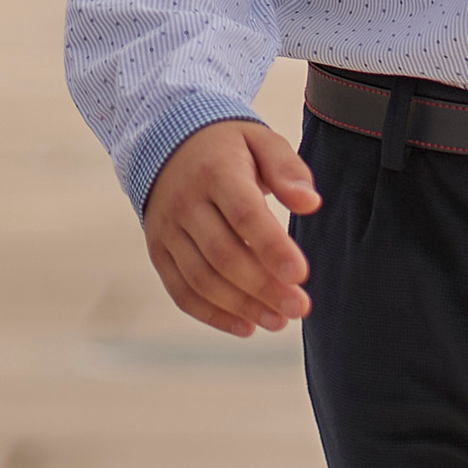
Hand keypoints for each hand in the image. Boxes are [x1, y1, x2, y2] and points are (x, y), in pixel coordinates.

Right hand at [143, 119, 320, 339]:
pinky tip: (245, 326)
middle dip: (263, 287)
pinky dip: (212, 314)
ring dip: (241, 306)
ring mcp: (166, 229)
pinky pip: (181, 291)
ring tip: (278, 321)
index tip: (302, 275)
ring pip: (201, 278)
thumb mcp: (261, 141)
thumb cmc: (229, 147)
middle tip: (299, 307)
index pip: (244, 215)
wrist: (167, 143)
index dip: (272, 248)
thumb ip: (287, 169)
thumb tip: (310, 203)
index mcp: (215, 171)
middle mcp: (185, 202)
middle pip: (223, 254)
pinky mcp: (158, 251)